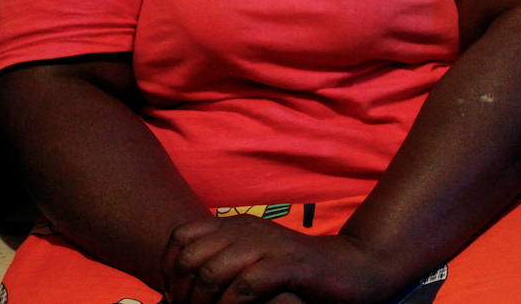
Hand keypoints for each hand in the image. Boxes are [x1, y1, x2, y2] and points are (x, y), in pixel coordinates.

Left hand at [161, 215, 398, 303]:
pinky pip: (245, 286)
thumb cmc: (295, 274)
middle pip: (190, 257)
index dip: (168, 269)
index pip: (180, 237)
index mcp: (237, 224)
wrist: (352, 269)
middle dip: (183, 293)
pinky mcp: (289, 265)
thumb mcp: (252, 263)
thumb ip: (218, 268)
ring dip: (204, 303)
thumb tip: (173, 294)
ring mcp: (270, 245)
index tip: (175, 295)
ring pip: (212, 272)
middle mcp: (249, 229)